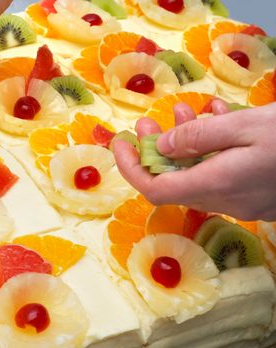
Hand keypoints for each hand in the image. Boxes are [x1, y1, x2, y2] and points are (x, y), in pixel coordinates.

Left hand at [113, 100, 275, 220]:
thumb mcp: (246, 125)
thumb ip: (199, 137)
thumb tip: (161, 146)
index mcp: (217, 184)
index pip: (155, 190)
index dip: (131, 169)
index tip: (121, 144)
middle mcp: (227, 201)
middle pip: (175, 182)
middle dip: (156, 150)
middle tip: (149, 121)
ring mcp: (245, 203)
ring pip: (200, 176)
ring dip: (185, 146)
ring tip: (184, 111)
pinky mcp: (260, 198)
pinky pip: (223, 177)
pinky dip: (212, 152)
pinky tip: (218, 122)